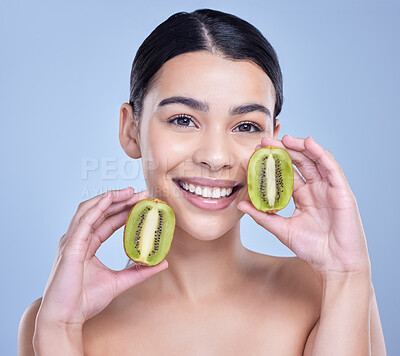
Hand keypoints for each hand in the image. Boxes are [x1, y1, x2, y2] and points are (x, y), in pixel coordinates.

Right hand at [37, 187, 167, 327]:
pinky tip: (110, 198)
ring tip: (129, 192)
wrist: (66, 319)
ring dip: (110, 198)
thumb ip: (140, 272)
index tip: (142, 203)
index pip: (107, 221)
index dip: (124, 210)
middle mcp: (79, 239)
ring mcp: (73, 241)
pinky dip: (97, 207)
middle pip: (101, 212)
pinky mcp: (70, 246)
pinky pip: (84, 221)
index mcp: (88, 245)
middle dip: (121, 200)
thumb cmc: (85, 301)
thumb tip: (162, 263)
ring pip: (91, 210)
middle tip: (141, 194)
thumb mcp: (120, 282)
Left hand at [237, 135, 370, 279]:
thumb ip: (262, 216)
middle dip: (283, 150)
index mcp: (303, 196)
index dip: (273, 162)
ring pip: (315, 160)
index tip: (256, 153)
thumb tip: (241, 204)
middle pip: (299, 163)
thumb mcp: (282, 229)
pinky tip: (308, 143)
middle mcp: (316, 189)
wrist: (335, 265)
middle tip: (266, 142)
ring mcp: (329, 189)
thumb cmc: (312, 249)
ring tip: (284, 138)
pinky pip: (331, 167)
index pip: (287, 173)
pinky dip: (320, 153)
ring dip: (300, 147)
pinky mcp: (342, 191)